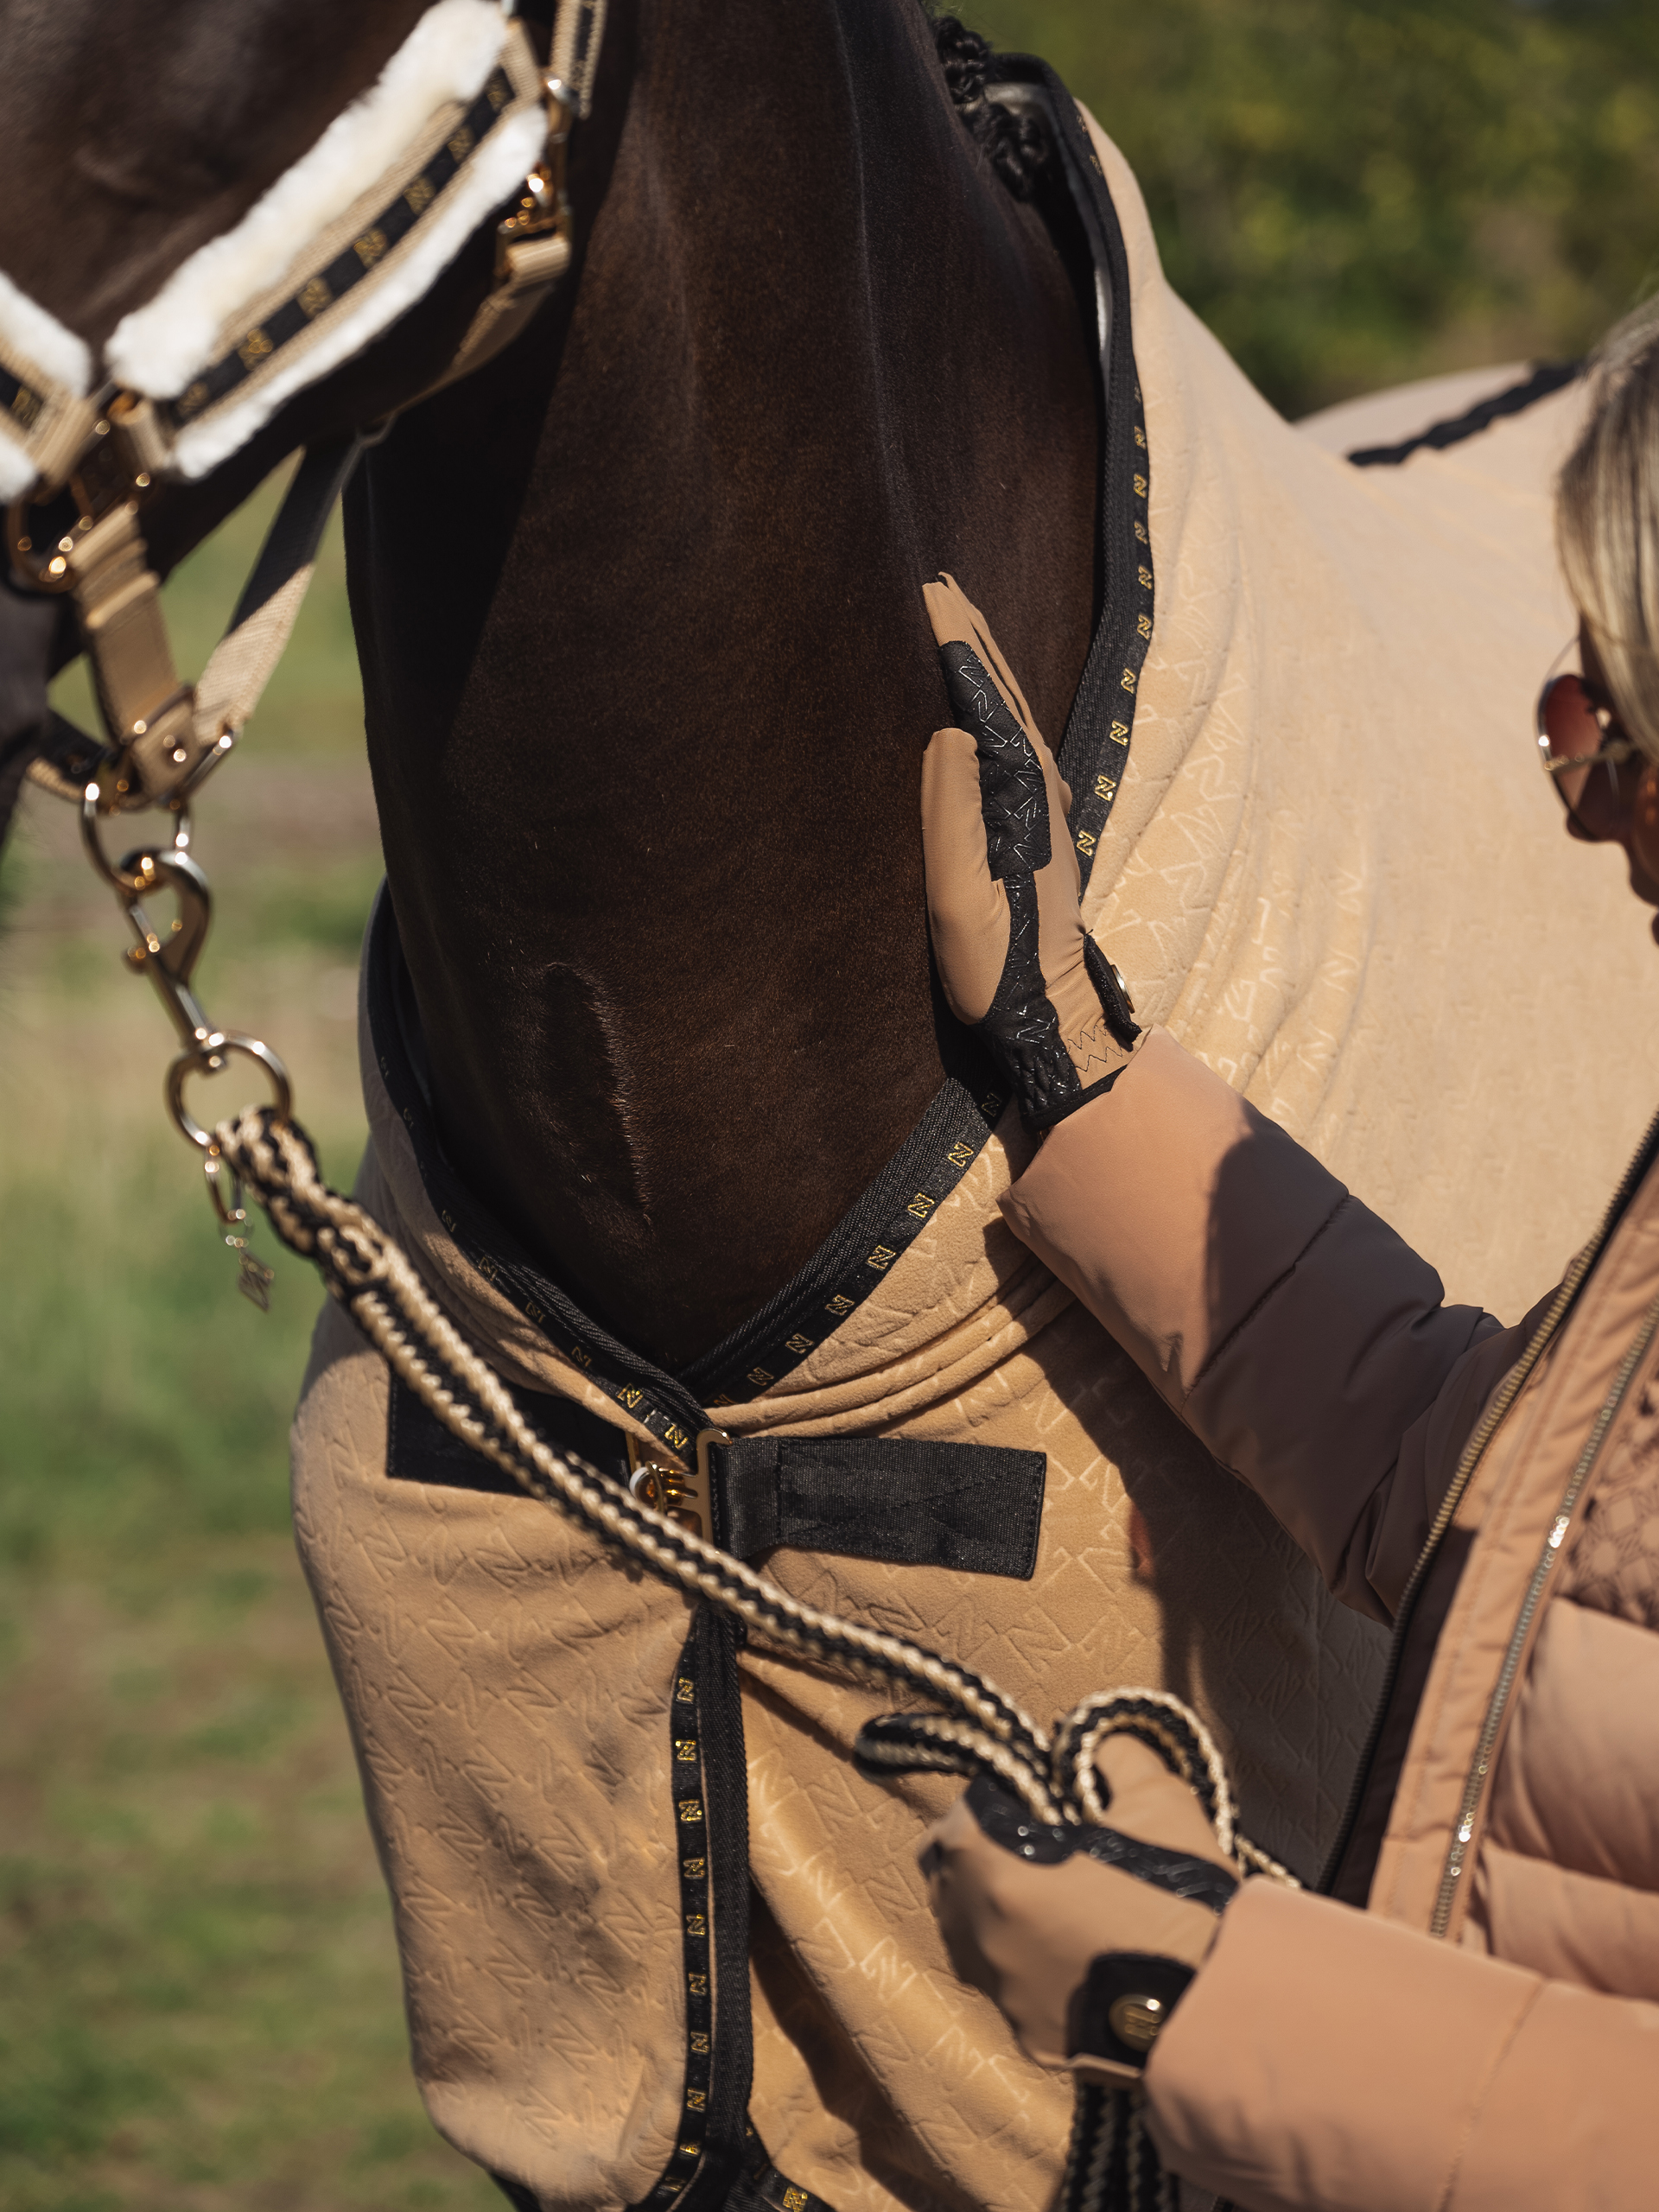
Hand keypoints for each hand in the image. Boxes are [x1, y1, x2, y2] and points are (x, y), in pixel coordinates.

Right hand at [920, 573, 1139, 1130]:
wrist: (1046, 1010)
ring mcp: (1040, 803)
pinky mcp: (1033, 821)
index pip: (980, 698)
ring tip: (955, 620)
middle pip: (1002, 691)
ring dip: (984, 660)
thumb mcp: (962, 898)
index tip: (927, 591)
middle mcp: (1037, 786)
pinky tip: (978, 698)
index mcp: (1016, 792)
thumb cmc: (996, 964)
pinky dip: (992, 699)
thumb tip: (950, 731)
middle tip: (937, 582)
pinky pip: (1010, 737)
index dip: (953, 644)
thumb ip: (954, 815)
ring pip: (1011, 709)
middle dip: (971, 634)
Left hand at [920, 1736, 1235, 2082]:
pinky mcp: (1029, 2037)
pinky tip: (1085, 1960)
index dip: (1001, 1800)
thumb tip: (1096, 1744)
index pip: (964, 1811)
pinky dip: (1035, 1969)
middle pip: (950, 1875)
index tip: (1040, 1808)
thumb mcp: (1157, 1798)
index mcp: (986, 1863)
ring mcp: (998, 1990)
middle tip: (1042, 1852)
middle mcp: (975, 1930)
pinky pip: (1015, 1988)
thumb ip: (1115, 1755)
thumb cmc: (1178, 1894)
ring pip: (974, 1936)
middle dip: (985, 1855)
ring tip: (1065, 1907)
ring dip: (1002, 1914)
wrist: (1216, 2009)